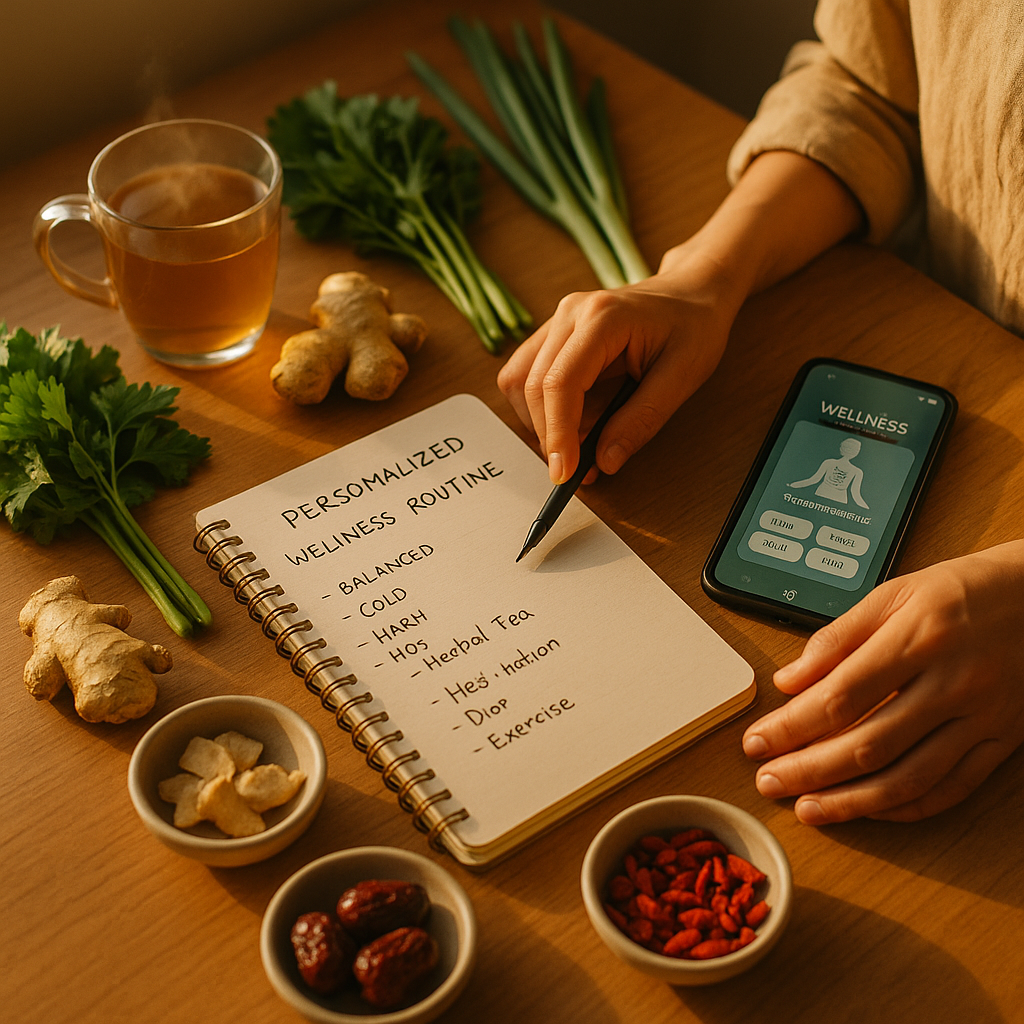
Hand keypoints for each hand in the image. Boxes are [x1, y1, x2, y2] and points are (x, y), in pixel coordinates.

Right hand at [496, 245, 741, 483]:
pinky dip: (544, 409)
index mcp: (603, 318)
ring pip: (519, 382)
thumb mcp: (683, 376)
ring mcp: (558, 321)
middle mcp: (570, 314)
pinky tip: (574, 422)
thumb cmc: (694, 325)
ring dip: (541, 422)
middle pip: (532, 386)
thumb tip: (605, 460)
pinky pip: (528, 376)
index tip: (564, 473)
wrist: (693, 291)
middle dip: (549, 436)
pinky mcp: (555, 335)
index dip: (558, 433)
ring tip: (579, 445)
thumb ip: (642, 420)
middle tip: (577, 471)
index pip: (560, 382)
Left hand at [742, 542, 1023, 822]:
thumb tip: (789, 679)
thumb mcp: (896, 591)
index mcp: (919, 638)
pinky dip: (906, 807)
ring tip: (807, 808)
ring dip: (851, 801)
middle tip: (768, 782)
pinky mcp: (1002, 740)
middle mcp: (953, 683)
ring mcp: (982, 718)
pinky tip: (869, 809)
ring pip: (908, 778)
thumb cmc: (964, 589)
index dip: (791, 726)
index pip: (840, 696)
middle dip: (808, 771)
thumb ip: (838, 636)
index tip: (757, 741)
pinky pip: (952, 788)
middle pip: (867, 745)